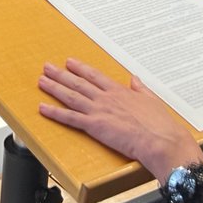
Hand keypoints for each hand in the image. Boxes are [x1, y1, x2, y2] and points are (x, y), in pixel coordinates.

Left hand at [38, 59, 202, 179]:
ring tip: (42, 81)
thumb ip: (140, 88)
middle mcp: (106, 98)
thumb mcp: (151, 99)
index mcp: (119, 91)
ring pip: (71, 96)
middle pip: (78, 83)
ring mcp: (98, 110)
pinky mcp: (94, 125)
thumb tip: (135, 79)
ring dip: (54, 88)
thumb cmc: (159, 124)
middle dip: (60, 74)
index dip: (80, 68)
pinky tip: (43, 108)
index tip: (70, 62)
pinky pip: (70, 118)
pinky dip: (55, 113)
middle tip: (47, 67)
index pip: (95, 76)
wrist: (160, 139)